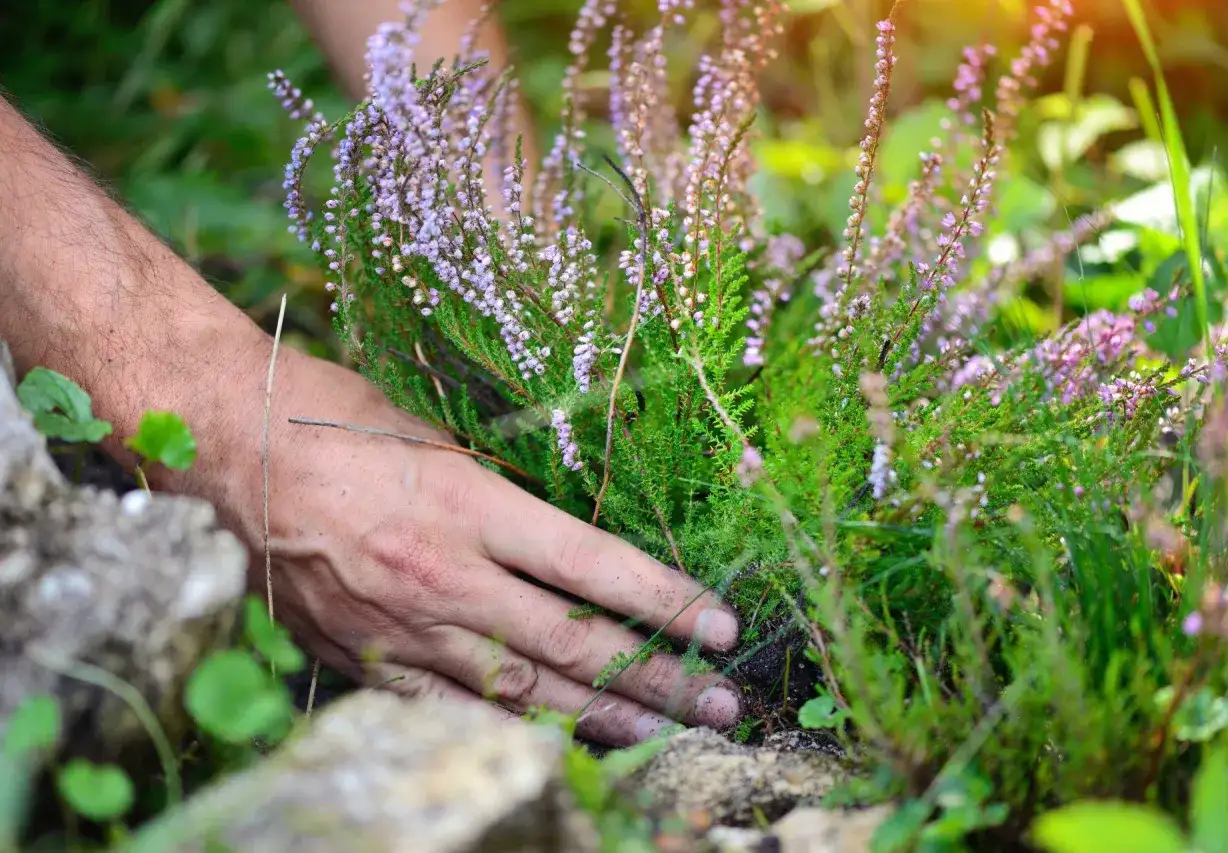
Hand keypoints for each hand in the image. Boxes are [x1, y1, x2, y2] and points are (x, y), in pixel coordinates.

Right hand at [235, 350, 742, 744]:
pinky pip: (452, 708)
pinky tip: (561, 743)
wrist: (226, 445)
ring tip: (664, 734)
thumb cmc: (332, 421)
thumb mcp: (436, 437)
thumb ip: (501, 500)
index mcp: (469, 505)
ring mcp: (403, 627)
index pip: (594, 566)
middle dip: (657, 677)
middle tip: (721, 703)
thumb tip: (563, 545)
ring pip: (522, 691)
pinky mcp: (364, 659)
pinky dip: (511, 729)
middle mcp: (444, 576)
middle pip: (573, 643)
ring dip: (601, 717)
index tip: (722, 625)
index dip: (666, 601)